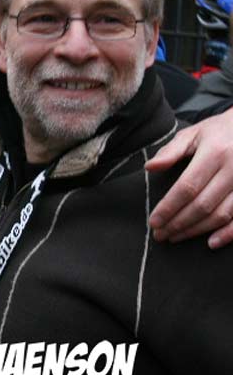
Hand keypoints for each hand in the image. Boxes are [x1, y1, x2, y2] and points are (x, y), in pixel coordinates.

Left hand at [146, 110, 232, 248]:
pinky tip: (211, 242)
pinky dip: (228, 234)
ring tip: (175, 236)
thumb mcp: (193, 134)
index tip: (154, 221)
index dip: (169, 207)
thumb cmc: (218, 132)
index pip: (187, 187)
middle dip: (178, 223)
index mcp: (214, 153)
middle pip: (202, 205)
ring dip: (196, 230)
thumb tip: (149, 167)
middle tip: (160, 234)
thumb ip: (170, 151)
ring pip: (220, 215)